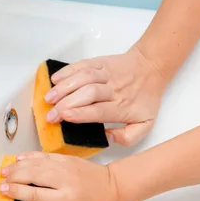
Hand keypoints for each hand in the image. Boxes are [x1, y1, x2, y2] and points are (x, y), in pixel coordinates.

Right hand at [0, 152, 119, 200]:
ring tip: (6, 170)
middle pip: (33, 175)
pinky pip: (45, 155)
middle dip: (15, 176)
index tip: (4, 190)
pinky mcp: (67, 158)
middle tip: (1, 180)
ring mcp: (66, 167)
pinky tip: (20, 158)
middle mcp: (65, 180)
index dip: (18, 191)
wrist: (113, 186)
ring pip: (37, 163)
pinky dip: (31, 155)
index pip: (36, 194)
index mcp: (66, 198)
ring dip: (19, 165)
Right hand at [44, 43, 166, 145]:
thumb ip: (128, 137)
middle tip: (51, 115)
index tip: (64, 118)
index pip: (99, 111)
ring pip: (83, 77)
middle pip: (88, 94)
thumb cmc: (145, 98)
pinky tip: (55, 79)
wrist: (151, 68)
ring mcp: (106, 74)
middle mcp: (114, 89)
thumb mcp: (146, 124)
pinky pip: (82, 64)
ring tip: (48, 98)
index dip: (80, 114)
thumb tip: (107, 137)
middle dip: (66, 104)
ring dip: (64, 87)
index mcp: (123, 107)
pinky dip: (67, 71)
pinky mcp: (100, 63)